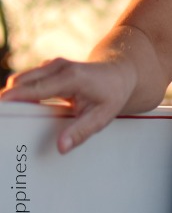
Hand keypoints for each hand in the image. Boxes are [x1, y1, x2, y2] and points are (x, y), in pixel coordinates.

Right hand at [0, 56, 136, 152]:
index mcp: (70, 78)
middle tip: (6, 121)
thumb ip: (80, 132)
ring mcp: (52, 65)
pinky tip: (25, 110)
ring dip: (15, 96)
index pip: (35, 88)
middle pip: (21, 81)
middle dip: (9, 99)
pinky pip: (27, 80)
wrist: (119, 73)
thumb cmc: (111, 94)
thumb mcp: (102, 117)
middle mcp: (58, 67)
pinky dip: (22, 93)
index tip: (0, 106)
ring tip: (13, 118)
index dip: (14, 97)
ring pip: (21, 79)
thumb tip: (61, 147)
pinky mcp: (48, 68)